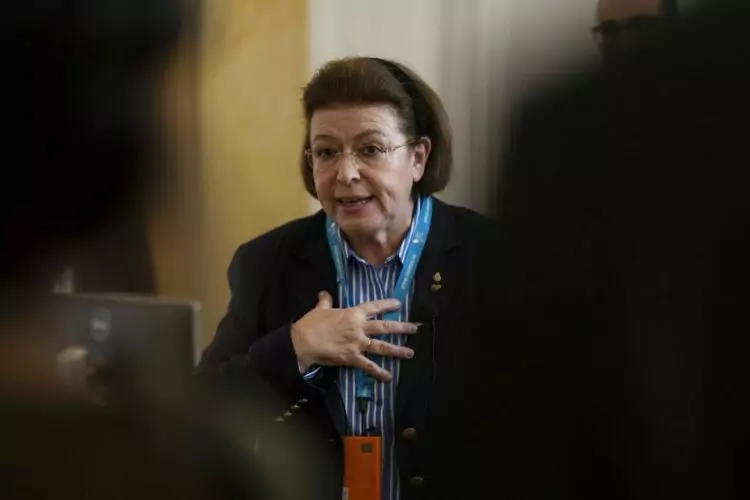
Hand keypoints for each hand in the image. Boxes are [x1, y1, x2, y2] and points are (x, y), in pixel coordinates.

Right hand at [291, 291, 417, 380]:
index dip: (387, 305)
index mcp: (353, 313)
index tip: (399, 304)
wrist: (303, 341)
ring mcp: (357, 343)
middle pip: (384, 327)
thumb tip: (325, 293)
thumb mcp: (320, 309)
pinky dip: (379, 372)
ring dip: (397, 350)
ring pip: (382, 346)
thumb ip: (326, 301)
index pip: (374, 307)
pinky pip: (369, 365)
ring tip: (410, 353)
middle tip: (415, 328)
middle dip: (401, 328)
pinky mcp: (352, 358)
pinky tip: (389, 377)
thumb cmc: (311, 324)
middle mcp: (359, 327)